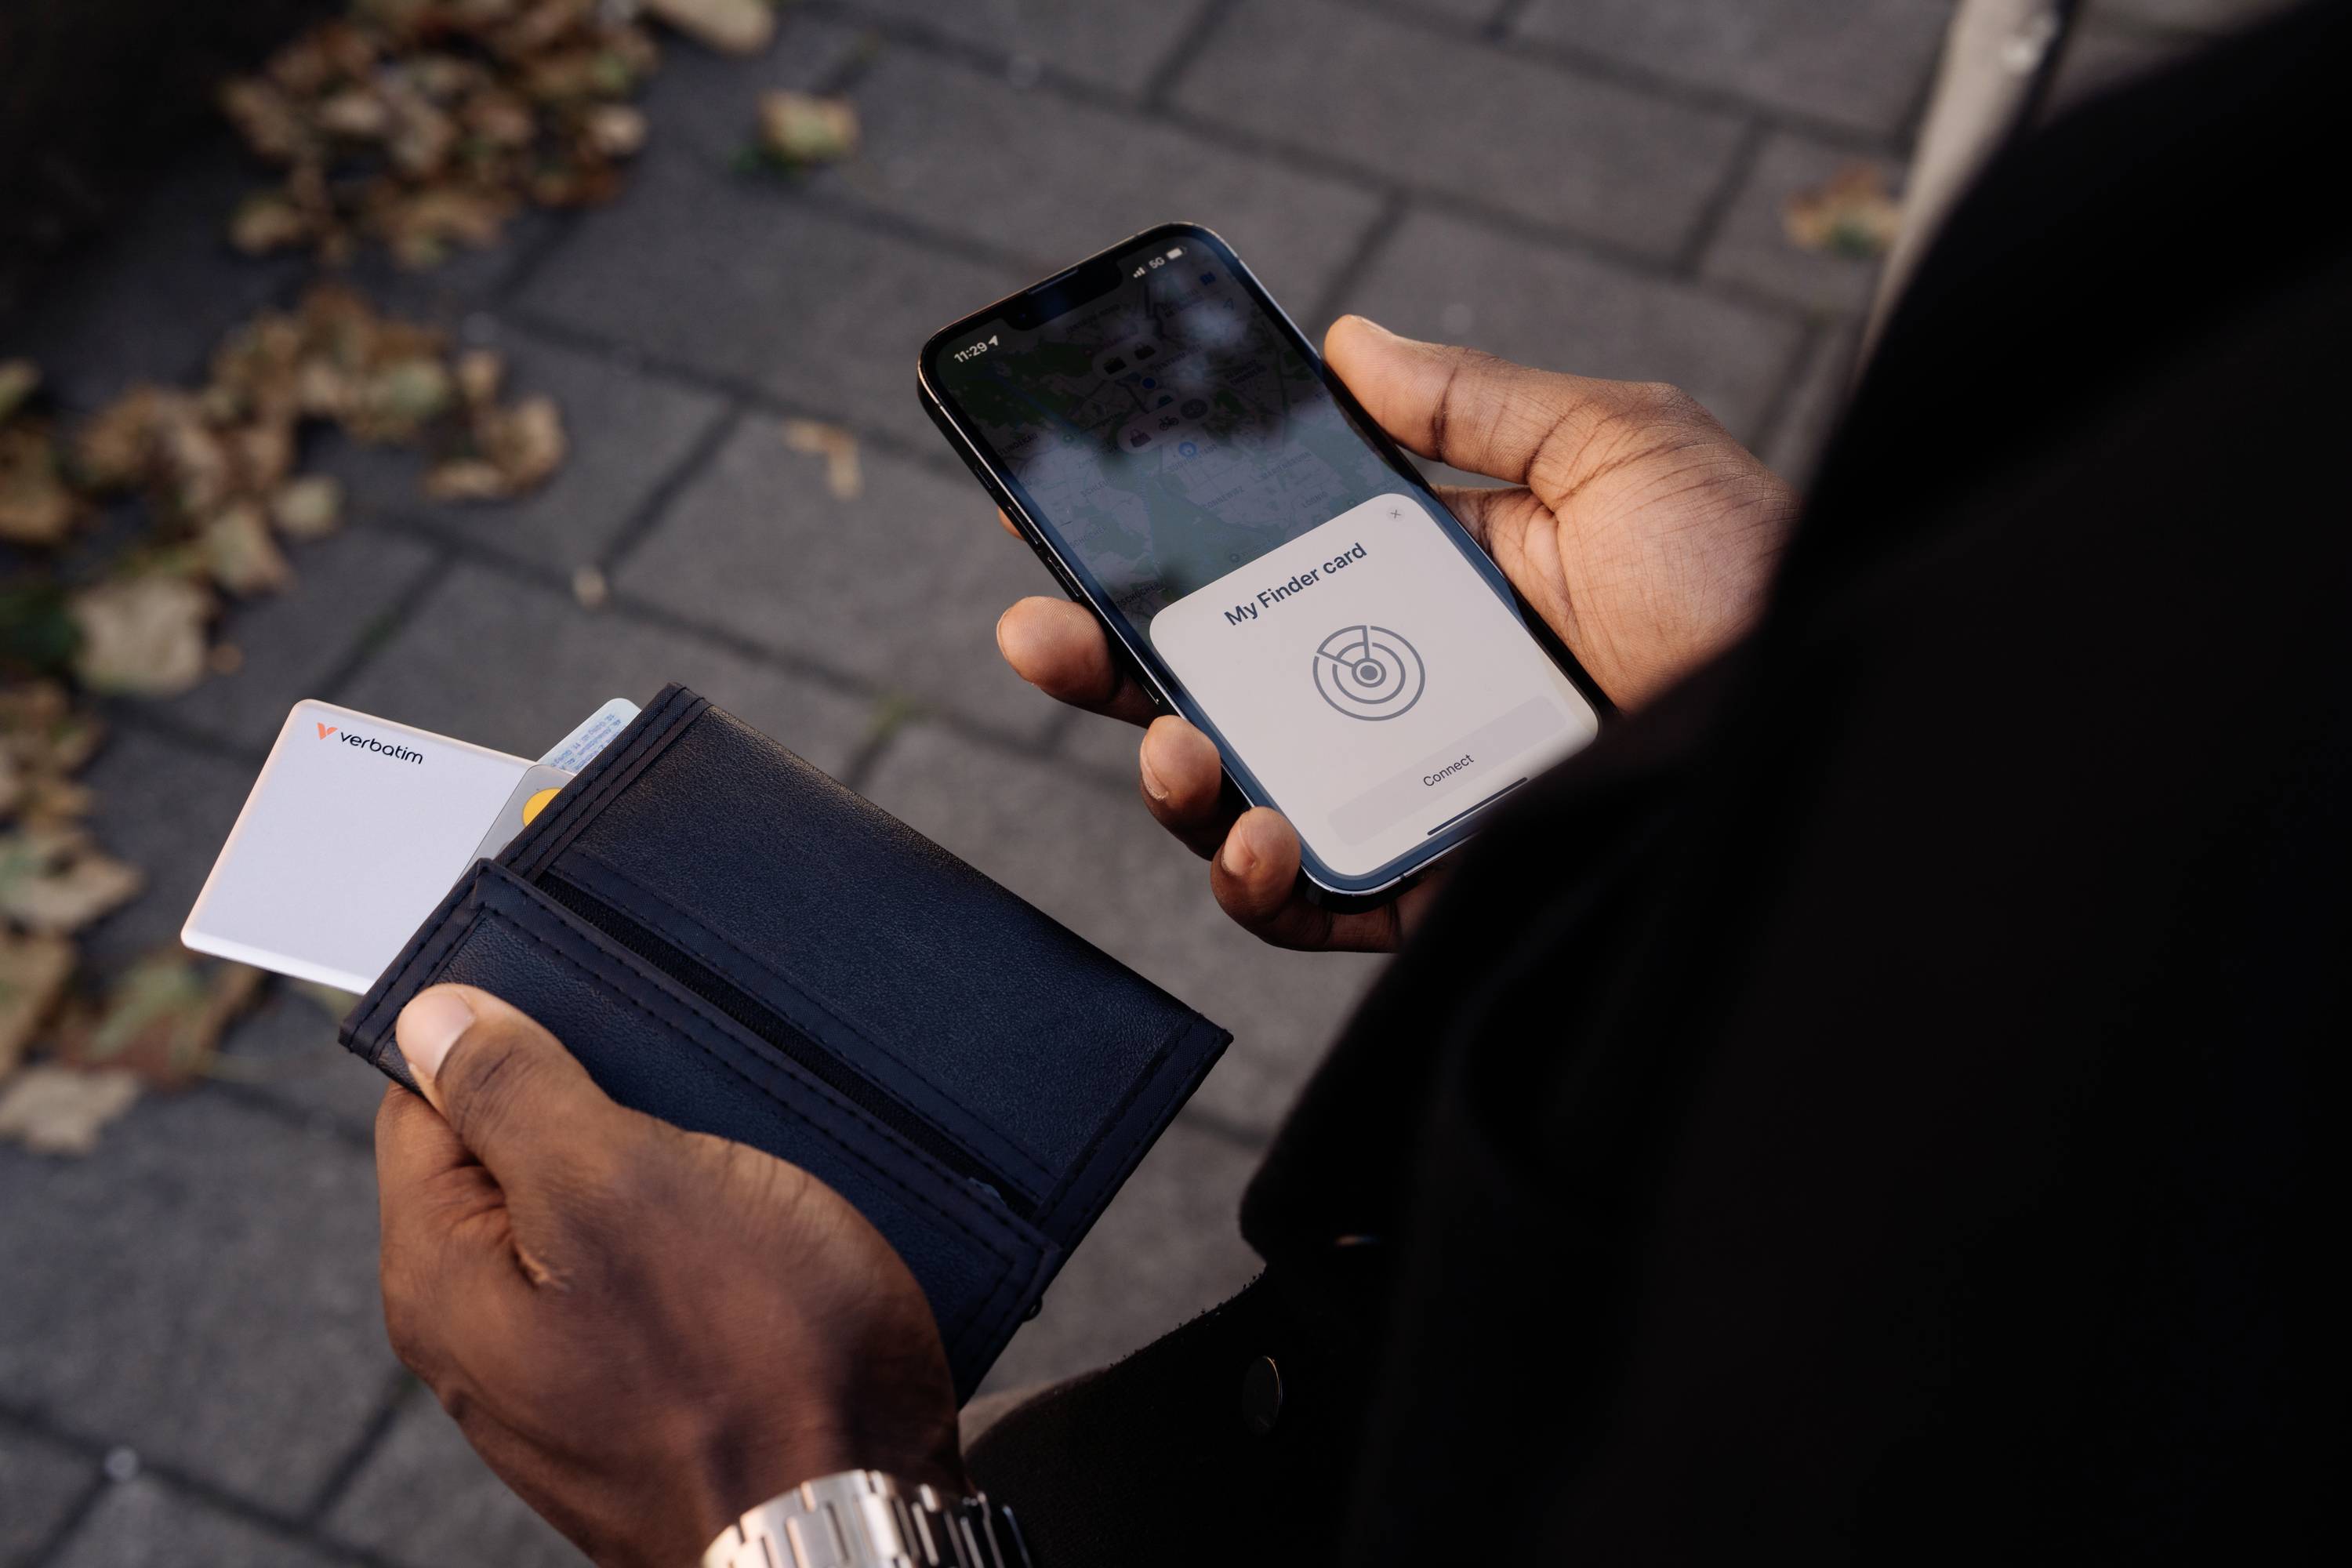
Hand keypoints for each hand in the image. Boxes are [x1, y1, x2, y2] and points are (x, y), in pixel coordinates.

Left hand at [374, 985, 962, 1567]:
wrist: (854, 1526)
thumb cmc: (753, 1367)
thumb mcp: (624, 1186)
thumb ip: (518, 1096)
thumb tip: (432, 1017)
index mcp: (444, 1275)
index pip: (427, 1097)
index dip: (513, 1039)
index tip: (604, 1026)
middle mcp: (486, 1338)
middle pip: (523, 1157)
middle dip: (616, 1109)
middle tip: (703, 1109)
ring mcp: (572, 1379)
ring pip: (612, 1219)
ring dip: (685, 1177)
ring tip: (759, 1182)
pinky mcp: (657, 1403)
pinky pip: (669, 1287)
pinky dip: (721, 1247)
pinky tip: (779, 1249)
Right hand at [996, 314, 1794, 950]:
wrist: (1837, 707)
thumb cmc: (1757, 573)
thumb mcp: (1616, 446)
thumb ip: (1474, 403)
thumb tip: (1351, 345)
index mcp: (1440, 583)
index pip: (1271, 572)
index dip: (1169, 555)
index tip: (1077, 523)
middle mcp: (1415, 693)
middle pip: (1232, 687)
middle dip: (1119, 666)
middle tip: (1046, 636)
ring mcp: (1426, 793)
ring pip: (1251, 800)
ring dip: (1179, 778)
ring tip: (1176, 747)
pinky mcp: (1449, 886)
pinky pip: (1323, 907)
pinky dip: (1261, 888)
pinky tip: (1249, 843)